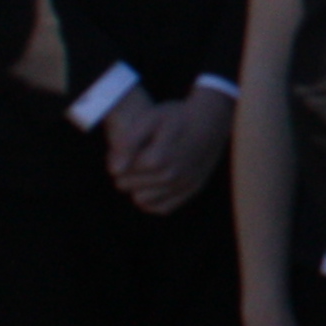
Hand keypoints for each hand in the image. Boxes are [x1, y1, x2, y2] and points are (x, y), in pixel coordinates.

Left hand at [103, 85, 234, 214]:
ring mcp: (183, 185)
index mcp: (157, 159)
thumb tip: (114, 171)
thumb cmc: (177, 116)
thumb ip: (128, 144)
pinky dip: (153, 200)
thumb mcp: (149, 119)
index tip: (126, 147)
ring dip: (138, 187)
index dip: (116, 158)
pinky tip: (154, 184)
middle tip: (134, 157)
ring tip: (145, 170)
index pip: (118, 172)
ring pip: (142, 200)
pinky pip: (162, 208)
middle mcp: (171, 176)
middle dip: (125, 173)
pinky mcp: (192, 190)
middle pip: (127, 187)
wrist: (212, 118)